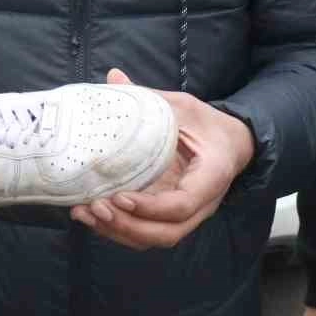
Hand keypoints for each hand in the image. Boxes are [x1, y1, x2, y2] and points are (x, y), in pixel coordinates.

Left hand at [71, 69, 255, 250]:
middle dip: (128, 226)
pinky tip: (91, 216)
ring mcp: (186, 214)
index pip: (183, 204)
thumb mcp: (183, 106)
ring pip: (155, 238)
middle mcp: (202, 204)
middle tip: (96, 207)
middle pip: (167, 232)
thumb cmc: (206, 124)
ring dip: (119, 232)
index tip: (121, 196)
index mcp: (211, 175)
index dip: (151, 207)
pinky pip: (147, 233)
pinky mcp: (170, 217)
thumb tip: (113, 77)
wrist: (230, 143)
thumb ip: (150, 97)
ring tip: (85, 214)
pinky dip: (119, 230)